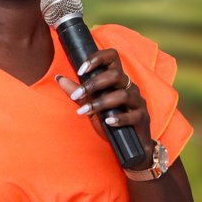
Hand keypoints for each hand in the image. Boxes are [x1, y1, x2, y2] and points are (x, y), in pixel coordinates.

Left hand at [55, 48, 153, 164]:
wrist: (128, 144)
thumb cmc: (109, 120)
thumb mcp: (90, 105)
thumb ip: (76, 91)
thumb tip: (58, 78)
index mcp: (118, 80)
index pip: (112, 57)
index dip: (97, 58)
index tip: (81, 70)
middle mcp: (129, 87)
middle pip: (115, 75)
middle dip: (94, 84)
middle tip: (76, 96)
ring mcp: (138, 102)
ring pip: (122, 95)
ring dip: (101, 102)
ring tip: (85, 112)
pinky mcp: (142, 117)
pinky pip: (132, 115)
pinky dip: (119, 118)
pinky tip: (108, 121)